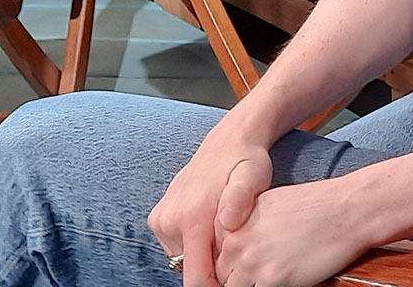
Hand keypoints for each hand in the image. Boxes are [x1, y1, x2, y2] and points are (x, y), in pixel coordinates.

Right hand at [148, 119, 272, 286]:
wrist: (230, 139)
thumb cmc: (247, 161)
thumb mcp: (254, 175)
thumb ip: (241, 199)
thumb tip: (228, 222)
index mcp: (192, 217)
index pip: (195, 280)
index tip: (235, 280)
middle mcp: (170, 219)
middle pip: (190, 270)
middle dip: (212, 267)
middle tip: (234, 244)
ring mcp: (161, 219)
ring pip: (184, 259)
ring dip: (203, 253)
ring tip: (224, 229)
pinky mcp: (158, 217)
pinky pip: (178, 245)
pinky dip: (194, 242)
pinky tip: (211, 223)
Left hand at [215, 176, 373, 286]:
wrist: (345, 209)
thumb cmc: (314, 206)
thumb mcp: (268, 206)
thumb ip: (245, 227)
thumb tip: (235, 251)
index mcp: (234, 219)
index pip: (212, 254)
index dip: (223, 267)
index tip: (233, 271)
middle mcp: (237, 239)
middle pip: (218, 275)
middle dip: (232, 280)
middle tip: (254, 276)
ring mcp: (251, 261)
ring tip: (266, 278)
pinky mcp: (271, 279)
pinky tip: (279, 282)